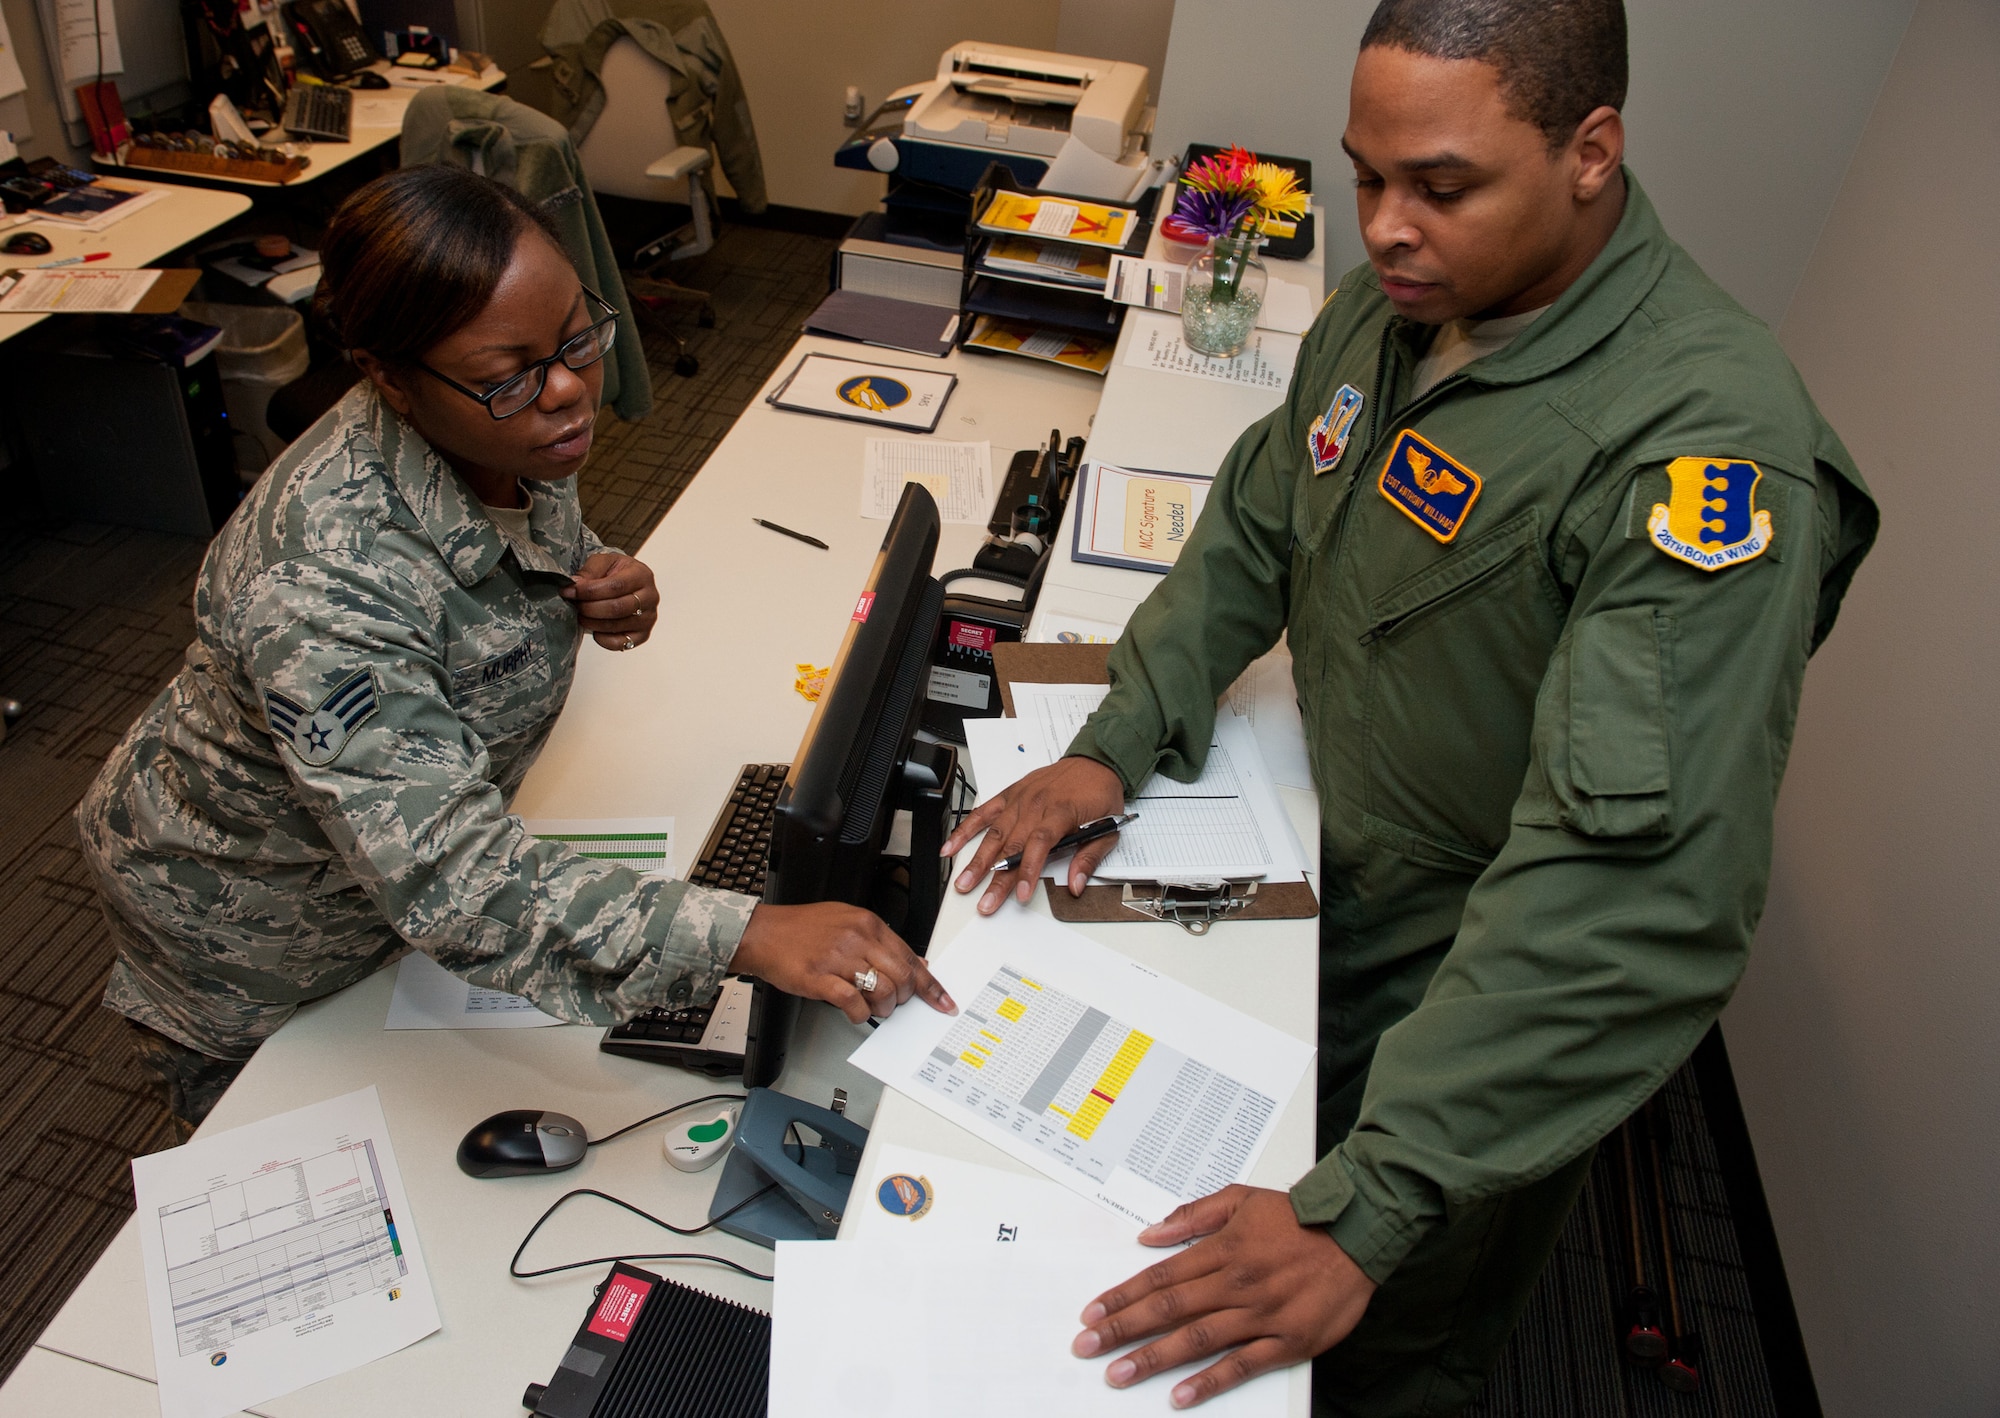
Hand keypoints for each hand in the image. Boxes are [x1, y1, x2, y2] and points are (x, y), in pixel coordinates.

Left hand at [563, 552, 659, 649]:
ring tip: (581, 615)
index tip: (570, 592)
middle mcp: (650, 597)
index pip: (616, 586)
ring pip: (616, 625)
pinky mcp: (643, 635)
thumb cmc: (616, 573)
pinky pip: (621, 643)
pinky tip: (595, 629)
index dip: (590, 591)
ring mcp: (648, 618)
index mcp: (641, 575)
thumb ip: (589, 571)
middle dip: (589, 608)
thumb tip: (575, 585)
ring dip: (592, 623)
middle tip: (575, 605)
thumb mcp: (603, 562)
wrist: (627, 583)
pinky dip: (603, 639)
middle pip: (617, 607)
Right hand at [728, 902, 956, 1024]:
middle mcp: (857, 939)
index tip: (942, 1001)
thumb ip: (882, 941)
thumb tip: (916, 963)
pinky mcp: (820, 978)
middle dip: (905, 998)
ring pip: (883, 990)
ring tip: (873, 1008)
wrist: (764, 933)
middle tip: (895, 1004)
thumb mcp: (848, 921)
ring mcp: (839, 958)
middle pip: (902, 976)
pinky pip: (853, 1002)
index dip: (930, 985)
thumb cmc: (803, 929)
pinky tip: (854, 1011)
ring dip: (883, 1008)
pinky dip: (859, 1013)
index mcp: (868, 924)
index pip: (912, 957)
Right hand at [940, 757, 1125, 913]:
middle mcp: (1036, 805)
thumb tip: (1076, 885)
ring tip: (964, 882)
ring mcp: (1020, 799)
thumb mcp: (1108, 829)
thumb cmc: (1100, 794)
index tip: (1021, 893)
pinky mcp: (1010, 794)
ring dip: (977, 860)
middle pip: (1011, 846)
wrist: (1095, 763)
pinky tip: (952, 846)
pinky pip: (984, 812)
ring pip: (994, 833)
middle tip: (985, 902)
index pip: (1039, 845)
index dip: (1028, 871)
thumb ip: (1089, 858)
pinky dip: (966, 829)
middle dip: (996, 878)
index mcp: (1061, 812)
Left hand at [1072, 1186, 1376, 1408]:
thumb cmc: (1298, 1217)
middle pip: (1168, 1310)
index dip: (1121, 1296)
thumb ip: (1193, 1216)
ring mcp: (1260, 1315)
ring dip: (1153, 1358)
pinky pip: (1242, 1365)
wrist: (1356, 1232)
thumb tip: (1150, 1233)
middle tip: (1087, 1345)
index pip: (1159, 1277)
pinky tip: (1181, 1394)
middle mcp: (1235, 1283)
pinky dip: (1209, 1381)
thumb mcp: (1240, 1199)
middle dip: (1122, 1329)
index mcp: (1222, 1250)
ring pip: (1197, 1339)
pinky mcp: (1287, 1341)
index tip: (1092, 1312)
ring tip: (1118, 1373)